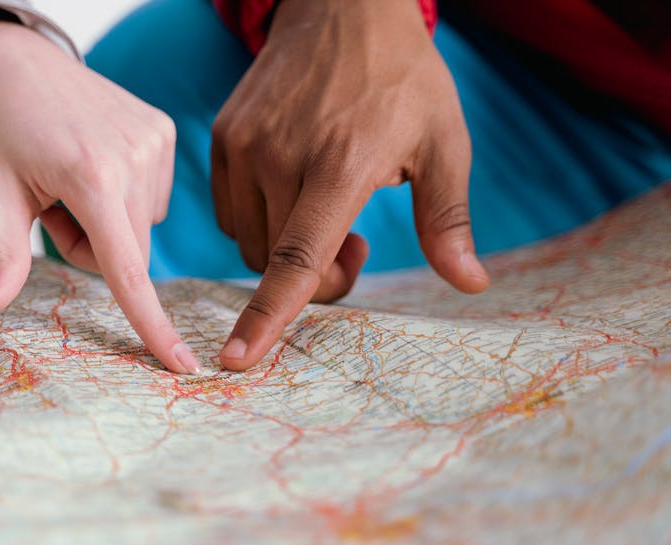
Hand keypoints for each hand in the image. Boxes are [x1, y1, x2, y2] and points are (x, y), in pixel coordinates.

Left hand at [0, 21, 199, 374]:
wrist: (16, 58)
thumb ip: (4, 258)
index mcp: (92, 179)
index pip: (127, 271)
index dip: (153, 326)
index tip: (183, 367)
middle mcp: (135, 160)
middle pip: (129, 255)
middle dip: (93, 250)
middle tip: (53, 209)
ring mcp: (155, 143)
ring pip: (140, 229)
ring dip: (108, 224)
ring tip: (71, 180)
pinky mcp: (163, 132)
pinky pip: (151, 198)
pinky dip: (124, 197)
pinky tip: (96, 162)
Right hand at [211, 0, 488, 370]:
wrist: (342, 7)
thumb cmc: (402, 79)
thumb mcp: (444, 143)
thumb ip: (447, 220)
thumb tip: (471, 284)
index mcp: (340, 164)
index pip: (297, 258)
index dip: (269, 316)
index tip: (238, 360)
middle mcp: (280, 156)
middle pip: (276, 262)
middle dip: (317, 274)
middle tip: (357, 242)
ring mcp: (244, 145)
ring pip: (249, 241)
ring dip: (284, 248)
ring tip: (324, 206)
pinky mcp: (223, 137)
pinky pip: (230, 211)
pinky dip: (260, 220)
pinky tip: (294, 187)